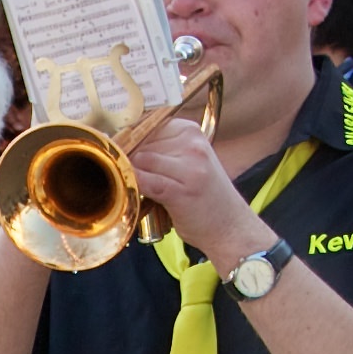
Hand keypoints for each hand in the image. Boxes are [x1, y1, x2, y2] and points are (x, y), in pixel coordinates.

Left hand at [122, 114, 258, 267]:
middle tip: (136, 179)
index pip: (146, 126)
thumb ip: (162, 150)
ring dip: (133, 176)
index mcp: (191, 131)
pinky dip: (136, 187)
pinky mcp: (181, 190)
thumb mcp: (189, 162)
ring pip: (139, 161)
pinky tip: (137, 195)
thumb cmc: (205, 197)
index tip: (126, 156)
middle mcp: (192, 144)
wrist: (231, 227)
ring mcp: (189, 167)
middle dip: (131, 161)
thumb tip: (121, 145)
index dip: (131, 143)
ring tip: (143, 190)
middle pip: (141, 144)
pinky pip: (145, 181)